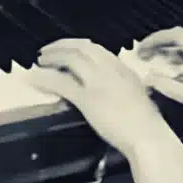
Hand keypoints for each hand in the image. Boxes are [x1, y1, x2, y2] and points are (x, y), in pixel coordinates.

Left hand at [32, 39, 177, 158]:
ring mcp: (98, 82)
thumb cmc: (146, 123)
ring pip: (70, 59)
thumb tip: (113, 86)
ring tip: (40, 61)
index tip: (67, 48)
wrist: (147, 136)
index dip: (78, 46)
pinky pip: (61, 83)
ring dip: (52, 57)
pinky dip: (45, 79)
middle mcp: (110, 70)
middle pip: (81, 48)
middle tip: (46, 50)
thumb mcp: (137, 94)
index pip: (96, 49)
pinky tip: (35, 79)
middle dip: (61, 46)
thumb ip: (123, 85)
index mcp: (123, 69)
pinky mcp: (88, 99)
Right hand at [129, 29, 182, 132]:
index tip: (139, 49)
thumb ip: (169, 87)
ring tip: (154, 62)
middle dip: (160, 43)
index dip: (155, 39)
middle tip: (143, 55)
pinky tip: (175, 71)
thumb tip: (147, 77)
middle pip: (181, 37)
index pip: (175, 35)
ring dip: (170, 50)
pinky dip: (181, 58)